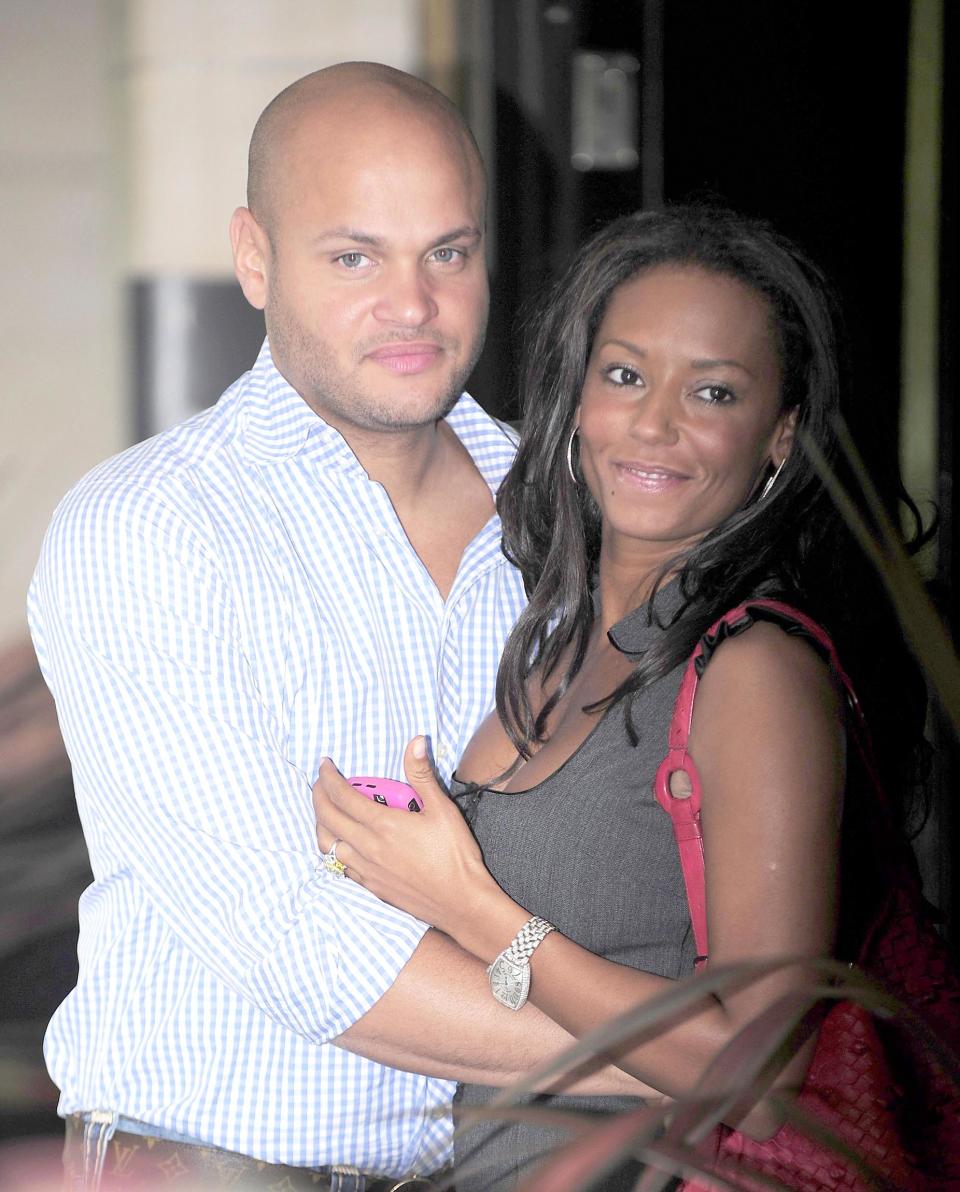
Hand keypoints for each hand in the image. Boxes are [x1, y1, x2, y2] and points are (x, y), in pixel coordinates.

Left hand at [312, 738, 499, 937]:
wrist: (460, 902)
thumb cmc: (455, 854)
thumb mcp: (442, 809)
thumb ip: (422, 775)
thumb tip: (415, 742)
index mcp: (383, 825)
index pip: (342, 796)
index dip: (327, 778)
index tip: (323, 765)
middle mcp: (367, 847)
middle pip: (327, 818)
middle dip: (317, 796)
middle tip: (319, 782)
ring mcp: (366, 869)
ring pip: (326, 844)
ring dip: (320, 823)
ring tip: (325, 810)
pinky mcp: (370, 886)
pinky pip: (339, 865)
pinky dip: (332, 848)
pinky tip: (341, 842)